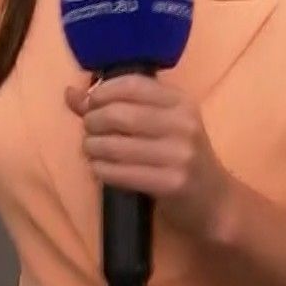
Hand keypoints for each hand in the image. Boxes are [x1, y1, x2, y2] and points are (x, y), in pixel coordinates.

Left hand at [65, 76, 232, 241]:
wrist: (214, 200)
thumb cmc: (180, 157)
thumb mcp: (159, 124)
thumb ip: (117, 105)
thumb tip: (71, 93)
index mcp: (181, 102)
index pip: (132, 85)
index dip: (102, 92)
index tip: (90, 103)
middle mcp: (183, 124)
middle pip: (119, 114)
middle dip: (92, 121)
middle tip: (89, 131)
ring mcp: (179, 155)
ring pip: (114, 145)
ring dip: (92, 147)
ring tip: (91, 150)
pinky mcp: (171, 183)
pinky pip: (120, 173)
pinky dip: (101, 170)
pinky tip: (100, 169)